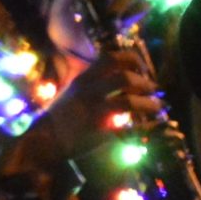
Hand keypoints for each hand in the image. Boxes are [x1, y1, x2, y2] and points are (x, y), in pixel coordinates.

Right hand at [30, 46, 160, 162]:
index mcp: (84, 79)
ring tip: (157, 107)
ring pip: (129, 102)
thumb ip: (92, 81)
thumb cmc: (59, 115)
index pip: (111, 58)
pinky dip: (144, 127)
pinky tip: (150, 127)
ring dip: (149, 104)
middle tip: (153, 89)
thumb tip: (118, 74)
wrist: (43, 141)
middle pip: (125, 78)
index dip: (132, 60)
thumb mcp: (72, 90)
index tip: (142, 68)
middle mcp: (89, 92)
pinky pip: (128, 128)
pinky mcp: (98, 132)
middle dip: (144, 83)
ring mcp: (94, 112)